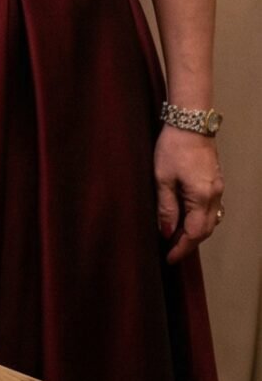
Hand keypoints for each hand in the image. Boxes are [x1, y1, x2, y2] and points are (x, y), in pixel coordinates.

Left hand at [154, 126, 223, 261]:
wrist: (190, 121)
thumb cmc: (173, 147)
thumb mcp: (163, 179)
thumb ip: (166, 208)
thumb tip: (167, 232)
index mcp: (202, 197)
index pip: (195, 233)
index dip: (182, 248)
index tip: (169, 258)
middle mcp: (215, 195)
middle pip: (206, 229)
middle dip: (189, 243)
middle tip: (171, 250)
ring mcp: (218, 188)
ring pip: (211, 219)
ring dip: (196, 231)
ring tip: (177, 236)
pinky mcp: (215, 180)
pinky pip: (211, 208)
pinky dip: (200, 218)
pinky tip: (186, 217)